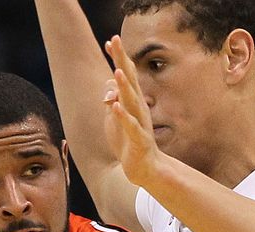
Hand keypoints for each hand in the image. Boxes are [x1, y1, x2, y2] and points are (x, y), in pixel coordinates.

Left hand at [102, 35, 162, 187]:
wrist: (146, 168)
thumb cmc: (129, 142)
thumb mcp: (116, 120)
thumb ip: (113, 100)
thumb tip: (108, 83)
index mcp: (133, 101)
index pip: (126, 75)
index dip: (119, 58)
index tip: (110, 40)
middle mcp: (138, 108)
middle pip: (130, 80)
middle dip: (122, 60)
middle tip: (115, 40)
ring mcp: (139, 123)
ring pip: (131, 101)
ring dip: (125, 86)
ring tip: (117, 70)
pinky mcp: (138, 140)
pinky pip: (131, 126)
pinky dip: (123, 116)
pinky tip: (116, 106)